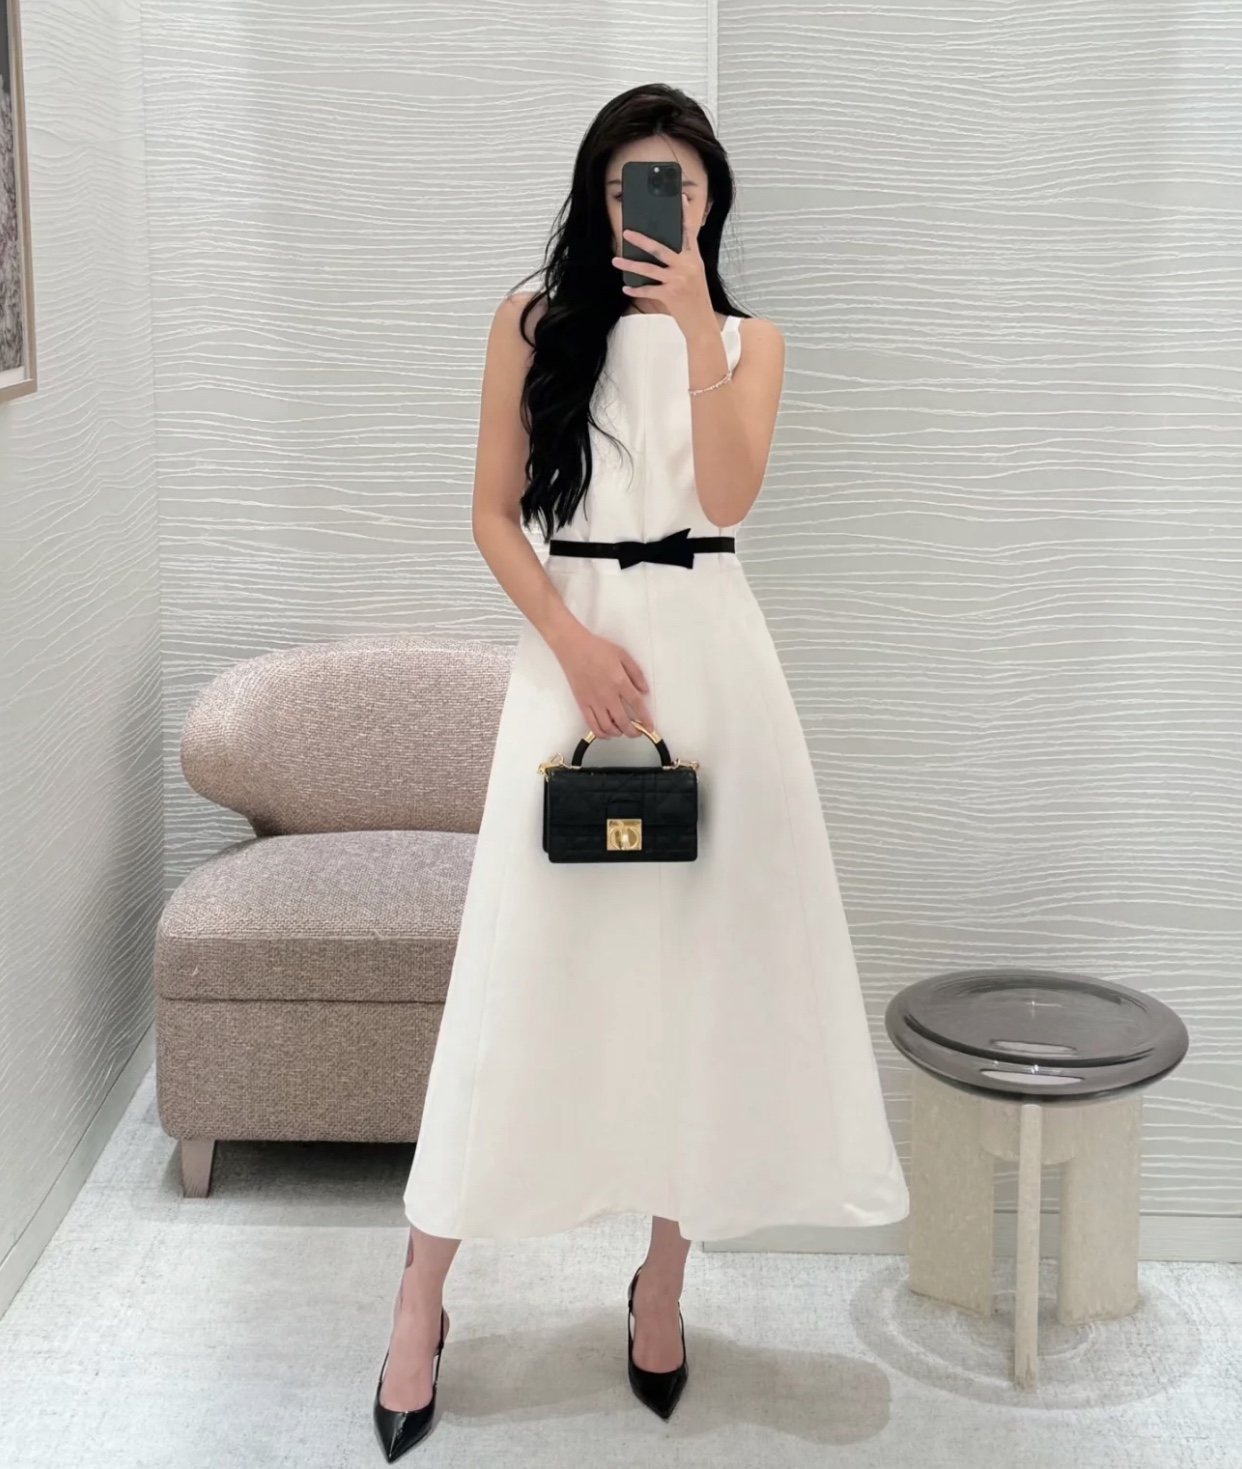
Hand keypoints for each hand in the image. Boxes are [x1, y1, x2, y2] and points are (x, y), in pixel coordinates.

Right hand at [554, 627, 651, 737]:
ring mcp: (594, 701)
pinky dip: (601, 733)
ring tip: (623, 731)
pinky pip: (592, 725)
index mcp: (620, 682)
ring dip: (618, 733)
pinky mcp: (582, 704)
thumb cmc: (598, 649)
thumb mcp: (623, 655)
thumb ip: (636, 674)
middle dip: (633, 732)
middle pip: (623, 721)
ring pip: (608, 727)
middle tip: (638, 732)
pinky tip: (607, 733)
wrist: (574, 648)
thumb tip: (644, 690)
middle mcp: (608, 695)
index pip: (637, 705)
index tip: (650, 727)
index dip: (645, 719)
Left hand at [611, 192, 715, 341]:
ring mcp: (678, 280)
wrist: (702, 323)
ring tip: (616, 261)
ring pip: (649, 269)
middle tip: (626, 232)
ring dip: (629, 265)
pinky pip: (648, 289)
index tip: (680, 197)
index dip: (684, 215)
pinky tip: (625, 288)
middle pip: (660, 248)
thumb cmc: (696, 297)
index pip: (688, 232)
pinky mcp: (670, 294)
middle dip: (641, 240)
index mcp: (694, 258)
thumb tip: (659, 250)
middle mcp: (687, 266)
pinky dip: (635, 289)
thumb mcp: (694, 274)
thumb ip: (681, 260)